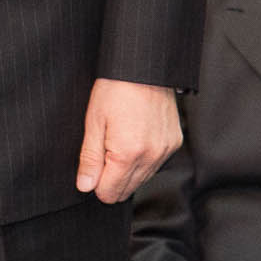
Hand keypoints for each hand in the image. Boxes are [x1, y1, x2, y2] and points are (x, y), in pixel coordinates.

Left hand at [76, 80, 181, 204]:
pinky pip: (155, 165)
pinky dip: (143, 159)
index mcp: (128, 153)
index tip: (92, 168)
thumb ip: (90, 159)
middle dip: (111, 179)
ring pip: (142, 179)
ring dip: (128, 170)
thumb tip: (86, 186)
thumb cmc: (116, 90)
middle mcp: (151, 156)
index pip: (110, 193)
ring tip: (119, 141)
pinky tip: (134, 139)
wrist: (144, 68)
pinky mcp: (174, 143)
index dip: (96, 184)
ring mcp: (165, 150)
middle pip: (127, 190)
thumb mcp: (94, 122)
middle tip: (103, 152)